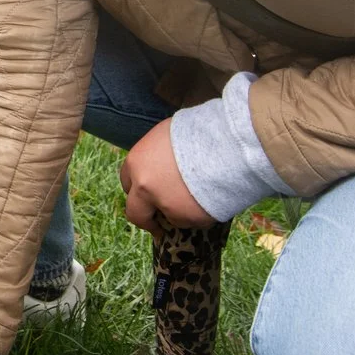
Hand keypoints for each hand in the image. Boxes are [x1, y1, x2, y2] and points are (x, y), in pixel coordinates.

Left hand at [118, 118, 216, 232]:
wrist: (227, 143)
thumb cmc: (200, 130)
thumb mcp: (167, 134)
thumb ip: (156, 155)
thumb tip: (158, 163)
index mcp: (136, 163)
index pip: (127, 184)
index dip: (138, 189)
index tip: (146, 196)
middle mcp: (145, 188)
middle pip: (136, 214)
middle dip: (146, 219)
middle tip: (157, 224)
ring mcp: (166, 205)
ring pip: (171, 217)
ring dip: (183, 211)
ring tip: (205, 192)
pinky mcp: (189, 218)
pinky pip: (195, 221)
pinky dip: (203, 213)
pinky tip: (215, 196)